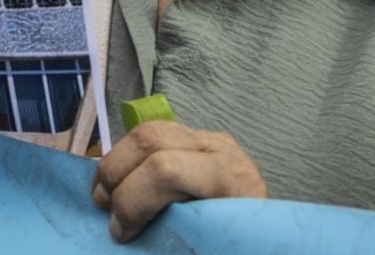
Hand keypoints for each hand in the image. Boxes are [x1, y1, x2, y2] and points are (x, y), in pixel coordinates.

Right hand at [92, 120, 267, 241]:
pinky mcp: (198, 139)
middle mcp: (222, 151)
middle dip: (117, 175)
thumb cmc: (240, 245)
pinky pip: (155, 135)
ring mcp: (210, 140)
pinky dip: (129, 156)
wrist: (270, 238)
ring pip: (149, 131)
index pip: (166, 171)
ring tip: (104, 194)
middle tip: (104, 210)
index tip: (121, 233)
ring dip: (117, 162)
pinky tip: (121, 180)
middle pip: (153, 141)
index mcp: (231, 181)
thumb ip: (175, 238)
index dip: (132, 201)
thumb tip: (124, 235)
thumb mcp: (212, 246)